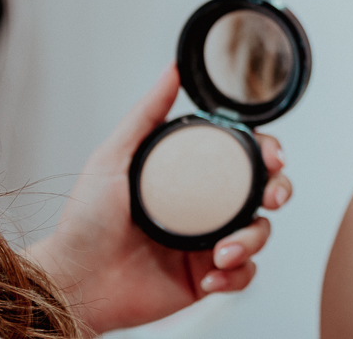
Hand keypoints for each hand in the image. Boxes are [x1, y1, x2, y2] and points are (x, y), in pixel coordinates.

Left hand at [27, 65, 292, 333]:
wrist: (73, 282)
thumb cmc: (84, 223)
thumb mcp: (113, 158)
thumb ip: (146, 114)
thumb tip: (171, 71)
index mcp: (192, 177)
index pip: (243, 156)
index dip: (267, 152)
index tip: (271, 156)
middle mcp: (207, 207)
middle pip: (264, 191)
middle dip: (279, 191)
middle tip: (272, 198)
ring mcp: (209, 242)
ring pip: (259, 233)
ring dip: (252, 240)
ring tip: (224, 252)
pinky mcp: (208, 276)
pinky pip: (243, 274)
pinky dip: (237, 275)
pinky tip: (212, 275)